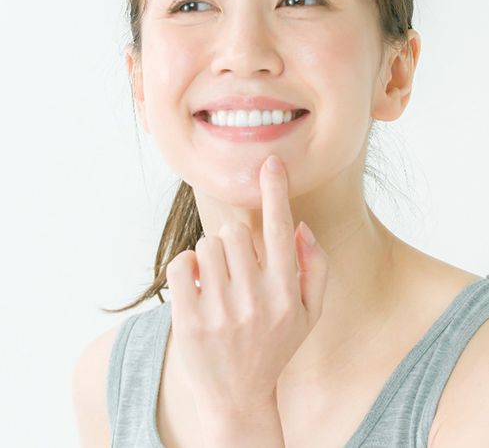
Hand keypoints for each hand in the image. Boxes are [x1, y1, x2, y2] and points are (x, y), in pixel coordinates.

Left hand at [165, 153, 328, 415]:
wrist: (238, 398)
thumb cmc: (274, 347)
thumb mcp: (309, 314)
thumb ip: (314, 267)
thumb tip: (301, 226)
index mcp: (286, 292)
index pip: (281, 229)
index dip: (276, 191)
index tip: (271, 162)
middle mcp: (256, 299)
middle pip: (235, 230)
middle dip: (233, 240)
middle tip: (235, 266)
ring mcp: (221, 311)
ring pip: (208, 245)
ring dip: (211, 255)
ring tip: (217, 282)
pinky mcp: (189, 320)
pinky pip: (182, 263)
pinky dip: (185, 266)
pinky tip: (195, 286)